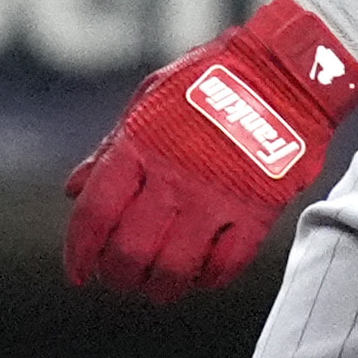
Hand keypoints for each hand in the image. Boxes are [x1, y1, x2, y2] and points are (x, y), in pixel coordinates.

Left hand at [64, 0, 357, 301]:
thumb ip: (110, 149)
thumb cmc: (210, 79)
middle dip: (118, 275)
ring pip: (174, 267)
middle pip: (130, 250)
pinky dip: (207, 278)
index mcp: (140, 145)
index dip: (80, 252)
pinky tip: (199, 275)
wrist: (283, 70)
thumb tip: (74, 190)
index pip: (96, 213)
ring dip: (158, 287)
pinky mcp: (256, 211)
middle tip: (119, 279)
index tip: (79, 272)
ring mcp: (216, 196)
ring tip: (155, 287)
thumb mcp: (148, 101)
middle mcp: (174, 175)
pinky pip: (226, 264)